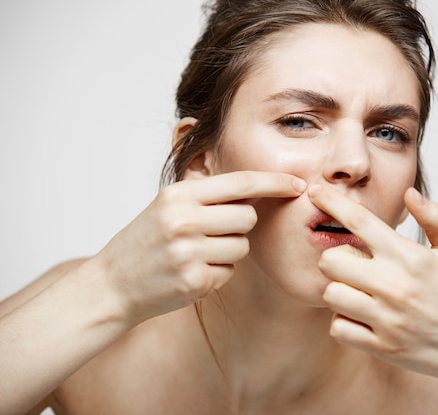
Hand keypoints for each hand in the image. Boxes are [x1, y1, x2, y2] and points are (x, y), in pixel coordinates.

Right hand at [92, 171, 305, 323]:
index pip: (240, 183)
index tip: (297, 184)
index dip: (274, 182)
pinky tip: (191, 273)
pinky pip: (230, 272)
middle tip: (212, 233)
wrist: (110, 285)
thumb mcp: (167, 206)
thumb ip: (206, 195)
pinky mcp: (195, 281)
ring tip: (196, 254)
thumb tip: (254, 186)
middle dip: (240, 226)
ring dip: (228, 251)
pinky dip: (217, 274)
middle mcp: (184, 220)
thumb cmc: (145, 242)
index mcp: (178, 195)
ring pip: (242, 246)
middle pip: (248, 218)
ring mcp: (189, 252)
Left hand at [309, 184, 437, 381]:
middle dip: (337, 258)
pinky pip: (339, 328)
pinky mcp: (383, 347)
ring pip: (331, 294)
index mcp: (409, 257)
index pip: (359, 221)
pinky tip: (363, 317)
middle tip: (354, 265)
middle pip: (331, 260)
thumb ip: (434, 218)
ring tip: (361, 293)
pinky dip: (344, 321)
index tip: (315, 193)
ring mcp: (387, 319)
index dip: (331, 202)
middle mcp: (394, 286)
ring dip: (340, 291)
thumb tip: (409, 194)